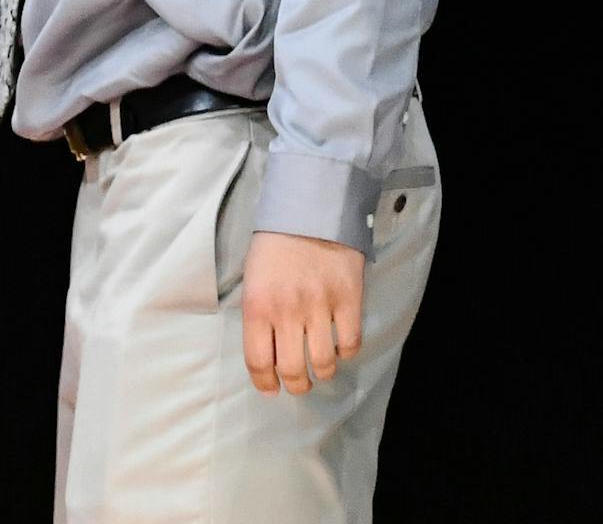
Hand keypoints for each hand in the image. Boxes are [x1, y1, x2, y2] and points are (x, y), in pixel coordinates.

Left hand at [242, 231, 363, 394]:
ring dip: (322, 372)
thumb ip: (259, 315)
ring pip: (324, 362)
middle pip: (293, 369)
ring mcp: (320, 307)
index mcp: (257, 306)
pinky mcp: (349, 301)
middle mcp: (288, 312)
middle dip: (295, 385)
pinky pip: (350, 343)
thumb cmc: (274, 247)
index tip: (270, 389)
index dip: (264, 382)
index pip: (258, 360)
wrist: (310, 213)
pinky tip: (338, 346)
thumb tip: (266, 353)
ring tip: (319, 369)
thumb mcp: (253, 279)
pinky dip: (345, 352)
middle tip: (298, 384)